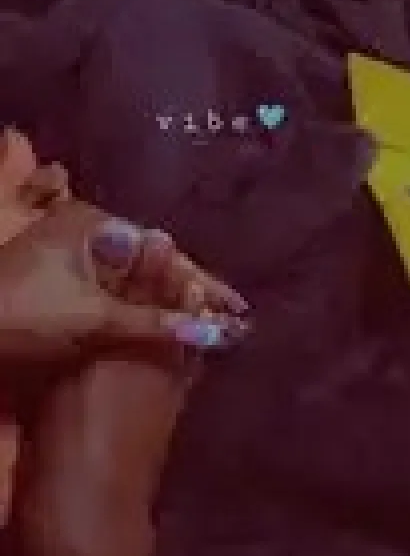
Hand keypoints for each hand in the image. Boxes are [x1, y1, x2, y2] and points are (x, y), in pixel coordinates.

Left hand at [0, 129, 250, 364]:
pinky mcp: (63, 275)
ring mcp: (72, 250)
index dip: (203, 284)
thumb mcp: (95, 318)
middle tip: (227, 318)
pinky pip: (117, 287)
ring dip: (167, 299)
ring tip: (203, 321)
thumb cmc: (26, 314)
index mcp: (94, 224)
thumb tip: (214, 331)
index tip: (237, 308)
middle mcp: (86, 228)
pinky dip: (141, 305)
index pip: (164, 254)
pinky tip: (162, 320)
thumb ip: (154, 321)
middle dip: (189, 291)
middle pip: (152, 262)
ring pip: (135, 276)